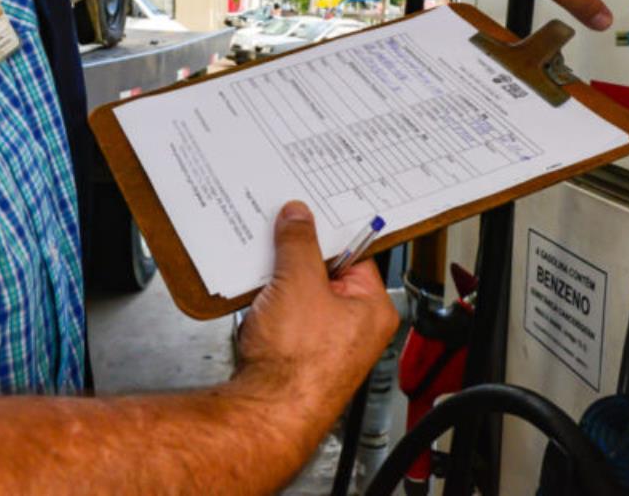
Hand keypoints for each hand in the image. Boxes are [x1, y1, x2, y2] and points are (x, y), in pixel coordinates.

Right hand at [236, 202, 397, 425]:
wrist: (265, 412)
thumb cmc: (297, 364)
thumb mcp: (299, 281)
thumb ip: (299, 242)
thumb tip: (299, 218)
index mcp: (372, 308)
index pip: (354, 253)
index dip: (327, 232)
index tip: (305, 217)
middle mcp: (354, 329)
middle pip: (324, 273)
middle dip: (296, 259)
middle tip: (277, 245)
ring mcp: (325, 345)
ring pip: (300, 295)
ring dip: (278, 284)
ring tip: (264, 281)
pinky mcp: (296, 356)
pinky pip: (283, 318)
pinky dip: (268, 307)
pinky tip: (255, 306)